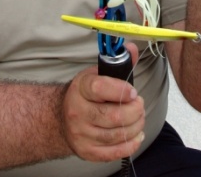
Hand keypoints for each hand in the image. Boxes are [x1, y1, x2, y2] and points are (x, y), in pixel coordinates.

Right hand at [61, 43, 144, 161]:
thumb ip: (119, 63)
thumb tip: (132, 48)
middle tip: (139, 104)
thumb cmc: (85, 95)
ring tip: (138, 117)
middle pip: (114, 116)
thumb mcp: (97, 74)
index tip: (133, 92)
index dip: (121, 90)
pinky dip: (131, 144)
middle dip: (135, 110)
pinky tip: (136, 135)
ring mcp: (81, 134)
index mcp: (81, 89)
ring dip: (136, 126)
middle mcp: (78, 112)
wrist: (61, 118)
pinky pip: (114, 152)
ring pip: (117, 134)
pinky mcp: (87, 151)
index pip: (100, 88)